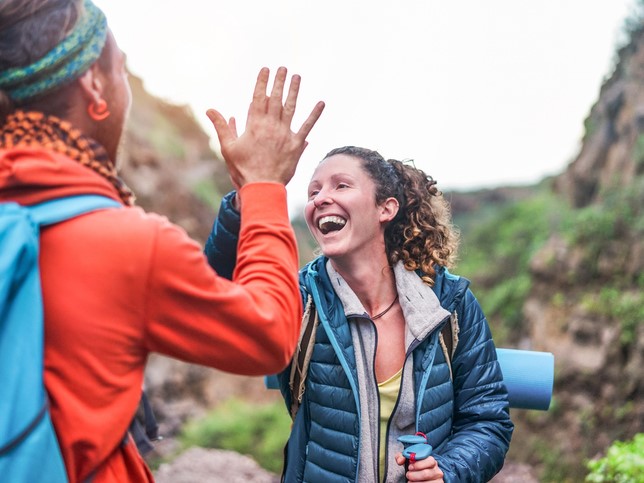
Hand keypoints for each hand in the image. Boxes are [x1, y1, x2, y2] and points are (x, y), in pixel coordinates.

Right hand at [207, 66, 324, 187]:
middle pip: (275, 99)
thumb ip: (221, 126)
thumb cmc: (242, 169)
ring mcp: (285, 134)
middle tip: (283, 68)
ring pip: (291, 107)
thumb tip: (210, 109)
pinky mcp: (296, 145)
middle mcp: (271, 126)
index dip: (262, 82)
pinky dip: (315, 114)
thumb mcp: (227, 147)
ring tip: (297, 77)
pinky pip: (307, 126)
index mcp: (254, 125)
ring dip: (294, 91)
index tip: (265, 69)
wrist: (261, 187)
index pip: (258, 97)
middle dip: (279, 82)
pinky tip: (321, 103)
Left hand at [395, 453, 443, 481]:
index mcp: (431, 461)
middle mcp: (436, 471)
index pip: (429, 461)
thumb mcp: (409, 460)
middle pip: (426, 473)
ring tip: (410, 481)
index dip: (418, 464)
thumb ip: (403, 457)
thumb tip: (400, 460)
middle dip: (414, 475)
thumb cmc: (416, 468)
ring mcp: (438, 480)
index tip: (410, 467)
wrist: (422, 477)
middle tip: (408, 475)